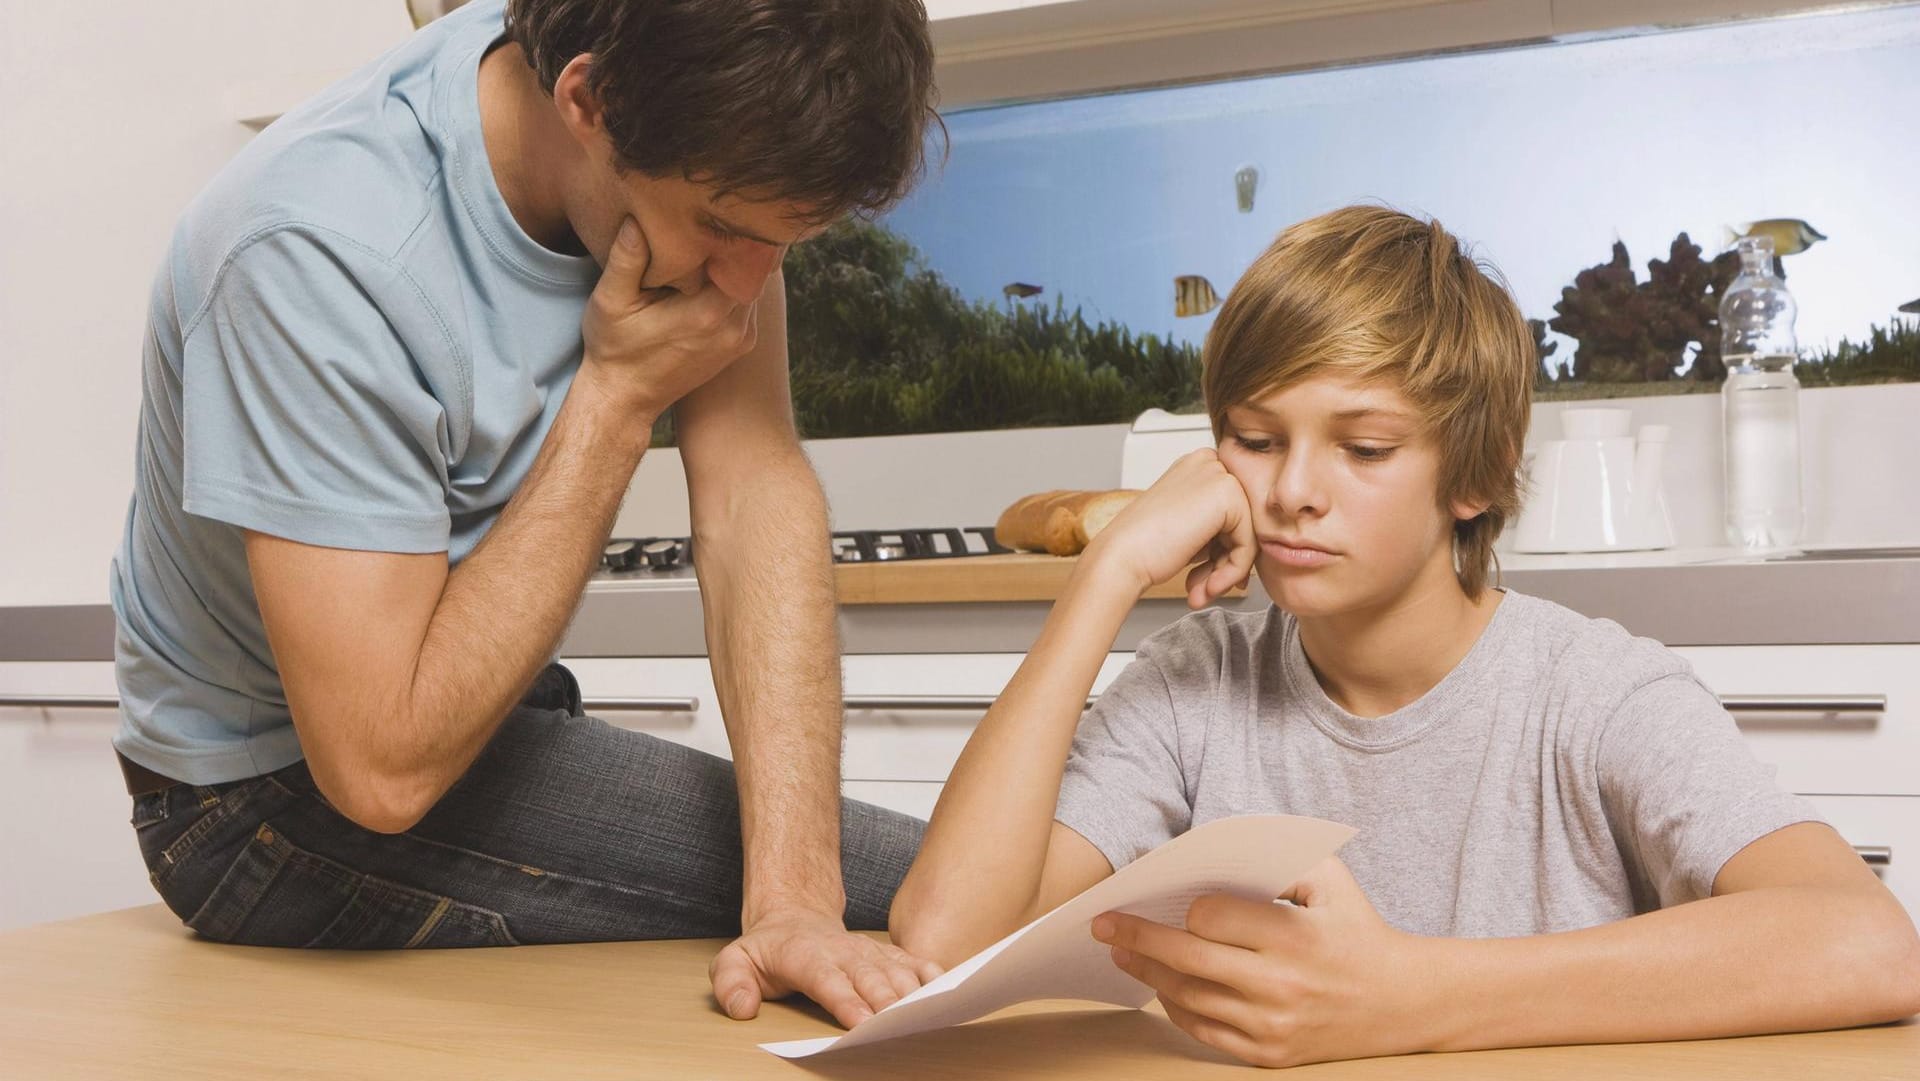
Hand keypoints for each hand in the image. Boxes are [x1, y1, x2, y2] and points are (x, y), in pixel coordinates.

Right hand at [581, 216, 759, 418]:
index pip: (746, 258)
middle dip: (741, 245)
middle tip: (723, 214)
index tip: (722, 208)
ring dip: (741, 266)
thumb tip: (637, 218)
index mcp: (708, 312)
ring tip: (719, 238)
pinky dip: (738, 285)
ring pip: (756, 287)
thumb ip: (627, 259)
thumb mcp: (611, 301)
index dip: (736, 231)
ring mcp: (740, 339)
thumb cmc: (614, 349)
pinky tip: (716, 271)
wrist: (625, 398)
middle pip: (757, 271)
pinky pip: (749, 304)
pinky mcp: (739, 346)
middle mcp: (733, 327)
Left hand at [709, 907, 945, 1028]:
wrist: (795, 919)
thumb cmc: (768, 950)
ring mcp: (869, 951)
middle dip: (887, 1001)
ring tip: (929, 1013)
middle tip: (901, 1025)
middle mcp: (843, 952)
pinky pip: (915, 962)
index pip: (827, 979)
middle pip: (870, 977)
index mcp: (806, 955)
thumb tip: (742, 1008)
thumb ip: (731, 982)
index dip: (846, 1000)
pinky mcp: (887, 954)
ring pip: (897, 970)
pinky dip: (932, 975)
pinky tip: (947, 991)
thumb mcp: (735, 960)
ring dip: (914, 992)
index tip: (862, 1022)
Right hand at [1081, 448, 1256, 608]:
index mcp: (1197, 467)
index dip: (1223, 551)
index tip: (1209, 579)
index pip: (1233, 513)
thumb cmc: (1143, 548)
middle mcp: (1209, 463)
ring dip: (1227, 572)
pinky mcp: (1227, 493)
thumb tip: (1246, 556)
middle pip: (1243, 522)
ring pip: (1249, 534)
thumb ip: (1218, 534)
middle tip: (1206, 589)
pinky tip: (1208, 586)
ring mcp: (1219, 474)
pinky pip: (1249, 543)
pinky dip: (1233, 572)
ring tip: (1202, 592)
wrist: (1120, 558)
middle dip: (1226, 563)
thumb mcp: (1189, 532)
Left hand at [1091, 858, 1432, 1067]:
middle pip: (1187, 960)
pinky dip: (1175, 1008)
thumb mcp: (1331, 879)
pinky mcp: (1267, 1055)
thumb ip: (1278, 855)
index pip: (1212, 918)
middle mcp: (1280, 987)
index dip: (1189, 905)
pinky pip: (1204, 1032)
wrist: (1402, 1002)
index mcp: (1294, 938)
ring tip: (1122, 951)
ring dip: (1147, 972)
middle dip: (1136, 937)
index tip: (1177, 897)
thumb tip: (1211, 848)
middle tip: (1102, 924)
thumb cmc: (1357, 928)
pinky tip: (1160, 986)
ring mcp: (1272, 1026)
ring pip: (1187, 998)